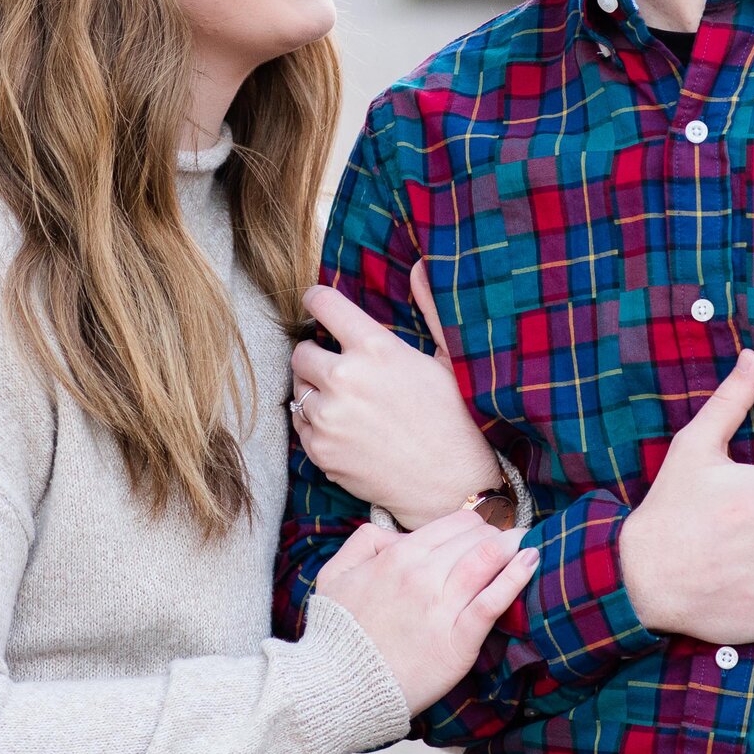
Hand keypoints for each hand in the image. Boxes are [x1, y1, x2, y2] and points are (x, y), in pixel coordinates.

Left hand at [293, 264, 504, 529]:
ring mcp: (328, 418)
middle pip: (301, 351)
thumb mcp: (448, 358)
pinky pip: (301, 425)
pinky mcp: (320, 451)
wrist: (450, 487)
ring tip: (346, 402)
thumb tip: (419, 266)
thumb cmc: (455, 419)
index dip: (318, 301)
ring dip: (315, 391)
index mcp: (375, 349)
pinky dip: (315, 424)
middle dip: (316, 354)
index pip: (322, 303)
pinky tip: (345, 428)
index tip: (318, 305)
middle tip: (338, 366)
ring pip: (298, 389)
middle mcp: (344, 379)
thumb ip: (429, 307)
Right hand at [314, 510, 538, 712]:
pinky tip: (530, 562)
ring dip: (511, 547)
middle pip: (475, 539)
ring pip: (486, 561)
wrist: (340, 687)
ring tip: (524, 544)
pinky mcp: (458, 642)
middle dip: (494, 535)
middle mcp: (422, 575)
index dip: (473, 524)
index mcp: (397, 557)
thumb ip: (365, 542)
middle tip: (506, 540)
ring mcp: (441, 608)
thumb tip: (399, 536)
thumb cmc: (339, 633)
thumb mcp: (336, 574)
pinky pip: (492, 602)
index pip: (453, 524)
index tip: (482, 532)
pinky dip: (515, 578)